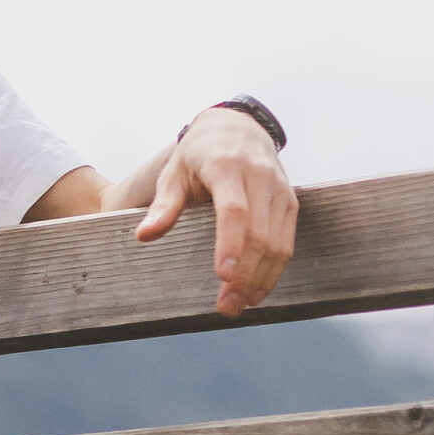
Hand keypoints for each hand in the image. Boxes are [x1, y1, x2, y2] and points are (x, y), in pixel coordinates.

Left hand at [134, 107, 297, 316]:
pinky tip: (257, 289)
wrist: (237, 127)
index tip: (223, 276)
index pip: (234, 211)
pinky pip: (287, 241)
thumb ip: (163, 205)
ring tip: (239, 305)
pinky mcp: (290, 203)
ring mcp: (279, 191)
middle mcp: (259, 178)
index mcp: (226, 168)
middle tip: (227, 306)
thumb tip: (143, 236)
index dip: (231, 245)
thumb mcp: (174, 172)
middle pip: (258, 233)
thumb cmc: (199, 154)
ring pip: (278, 242)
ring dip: (261, 278)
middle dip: (245, 274)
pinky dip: (273, 269)